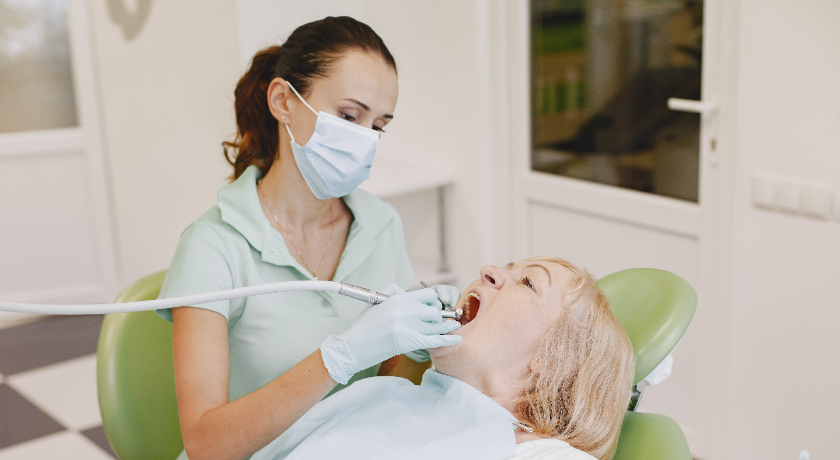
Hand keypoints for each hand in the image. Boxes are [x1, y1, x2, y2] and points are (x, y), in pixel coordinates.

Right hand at [320, 287, 461, 383]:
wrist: (352, 348)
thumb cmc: (363, 326)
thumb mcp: (375, 302)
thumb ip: (392, 292)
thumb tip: (406, 290)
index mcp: (398, 299)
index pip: (427, 295)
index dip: (433, 301)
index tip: (433, 307)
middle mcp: (405, 311)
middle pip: (434, 310)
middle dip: (439, 315)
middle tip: (441, 319)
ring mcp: (407, 327)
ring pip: (436, 325)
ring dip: (446, 326)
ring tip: (454, 326)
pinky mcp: (408, 342)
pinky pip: (434, 340)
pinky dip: (447, 340)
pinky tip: (456, 340)